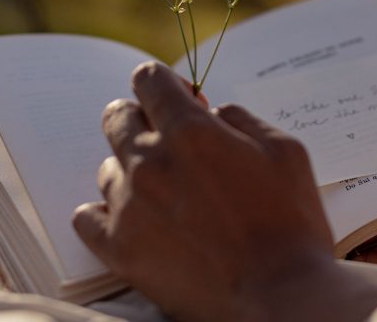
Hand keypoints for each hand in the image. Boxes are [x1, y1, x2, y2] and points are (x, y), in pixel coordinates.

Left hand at [72, 62, 376, 320]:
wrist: (280, 296)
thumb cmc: (291, 224)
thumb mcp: (286, 152)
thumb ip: (242, 120)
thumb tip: (214, 112)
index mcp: (192, 132)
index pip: (149, 80)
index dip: (163, 83)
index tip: (178, 99)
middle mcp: (151, 162)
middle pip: (117, 116)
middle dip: (141, 119)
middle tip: (170, 143)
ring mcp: (130, 206)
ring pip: (106, 167)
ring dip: (131, 170)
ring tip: (167, 194)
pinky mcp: (119, 248)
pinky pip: (85, 216)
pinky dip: (104, 213)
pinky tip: (133, 219)